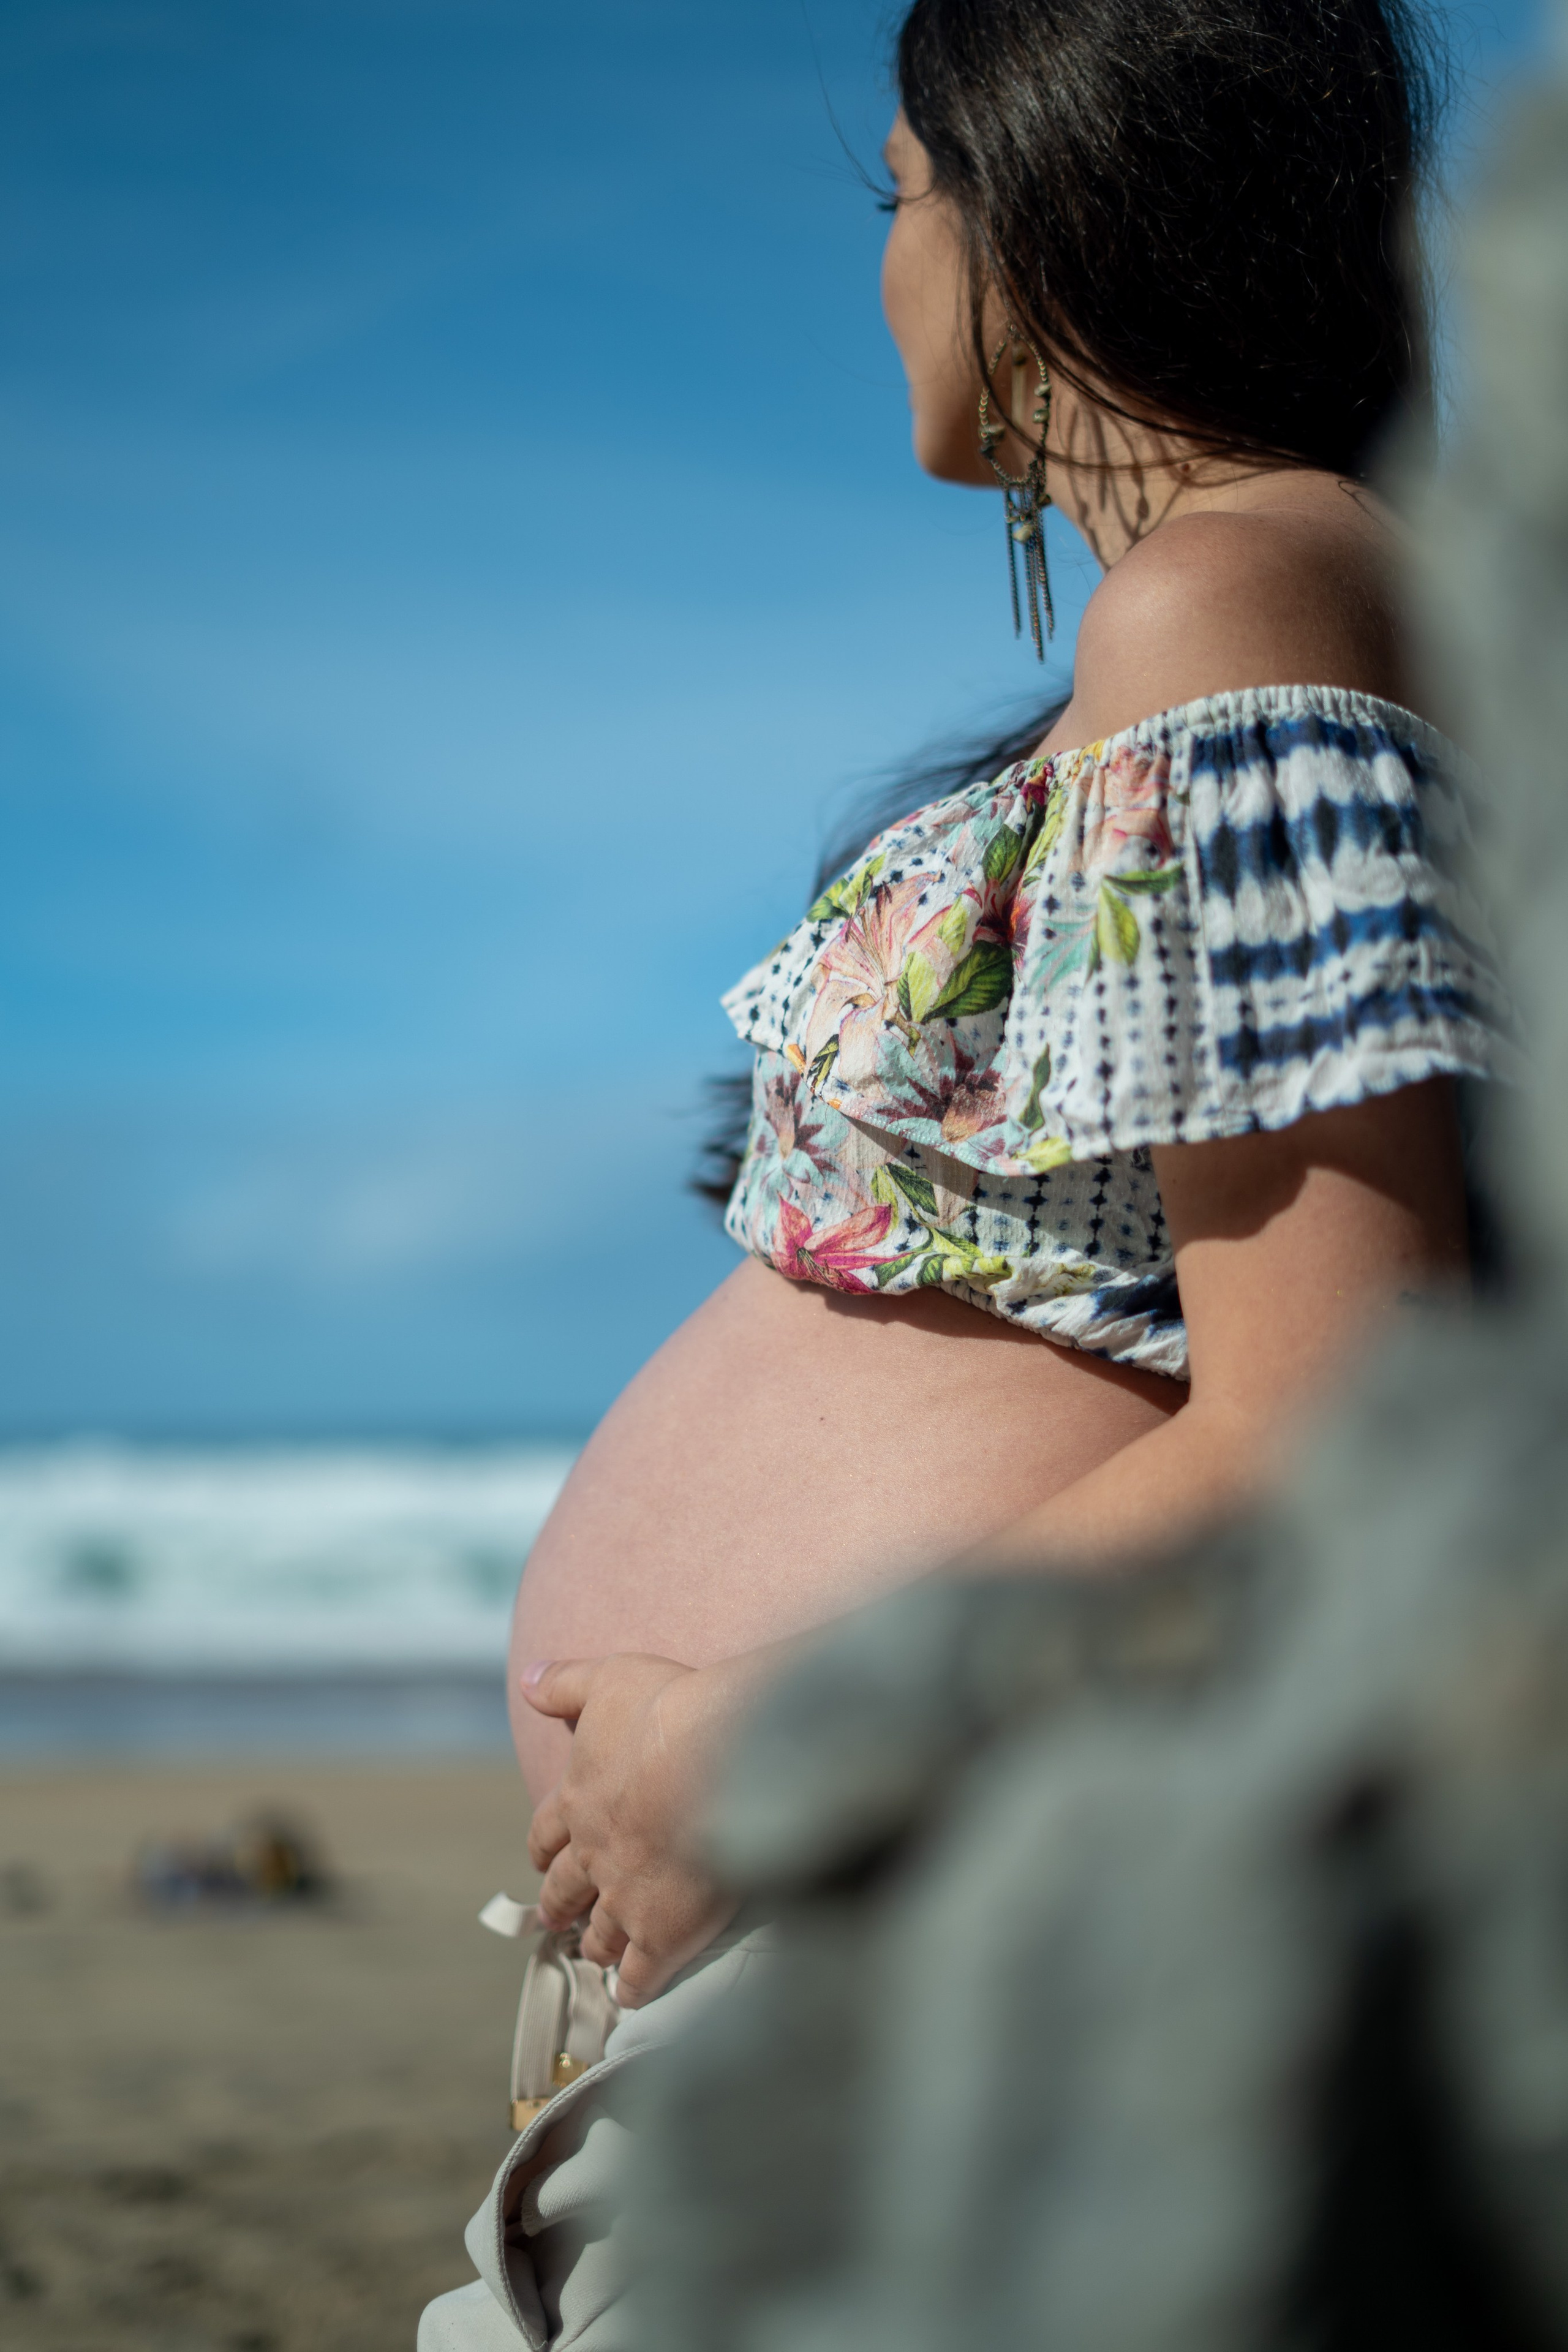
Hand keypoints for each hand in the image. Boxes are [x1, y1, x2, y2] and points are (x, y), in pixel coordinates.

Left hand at [523, 1652, 740, 2005]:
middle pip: (566, 1889)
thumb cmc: (666, 1713)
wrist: (717, 1759)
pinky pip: (640, 1973)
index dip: (544, 1845)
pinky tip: (633, 1995)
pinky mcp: (663, 1933)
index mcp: (577, 1800)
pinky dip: (634, 1987)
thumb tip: (525, 1679)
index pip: (547, 1831)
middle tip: (556, 1917)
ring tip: (595, 1955)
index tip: (540, 1858)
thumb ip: (566, 1683)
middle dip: (561, 1903)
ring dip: (596, 1944)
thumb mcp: (609, 1679)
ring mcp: (626, 1899)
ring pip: (602, 1933)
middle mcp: (593, 1855)